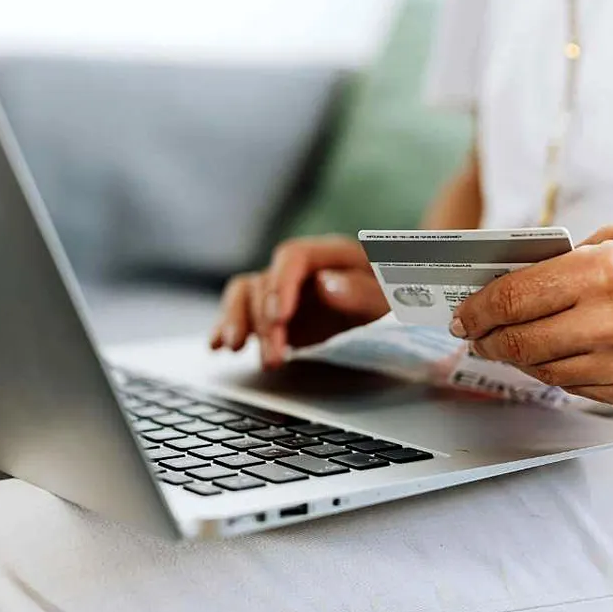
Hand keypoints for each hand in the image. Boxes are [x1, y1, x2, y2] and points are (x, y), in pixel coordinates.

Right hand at [210, 235, 389, 368]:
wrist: (395, 304)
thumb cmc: (394, 296)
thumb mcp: (390, 296)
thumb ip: (362, 291)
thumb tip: (326, 286)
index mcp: (329, 254)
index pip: (293, 257)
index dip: (281, 284)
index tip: (280, 316)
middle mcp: (299, 268)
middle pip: (266, 282)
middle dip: (264, 322)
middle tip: (275, 358)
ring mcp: (282, 289)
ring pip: (245, 295)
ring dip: (237, 322)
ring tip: (234, 349)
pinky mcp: (273, 312)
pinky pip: (241, 312)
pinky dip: (226, 327)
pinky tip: (216, 346)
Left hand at [451, 225, 612, 409]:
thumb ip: (572, 261)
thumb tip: (517, 282)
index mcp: (607, 273)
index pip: (514, 298)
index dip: (477, 309)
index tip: (462, 313)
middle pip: (518, 342)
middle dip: (486, 339)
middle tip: (473, 334)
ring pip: (544, 371)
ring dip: (518, 358)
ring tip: (507, 345)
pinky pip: (578, 389)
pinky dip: (558, 373)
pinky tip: (555, 357)